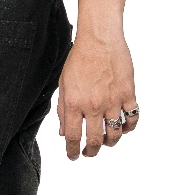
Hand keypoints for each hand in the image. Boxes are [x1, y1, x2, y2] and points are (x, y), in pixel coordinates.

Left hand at [57, 32, 138, 159]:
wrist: (99, 39)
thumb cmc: (79, 58)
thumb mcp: (63, 85)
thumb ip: (62, 110)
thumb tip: (63, 132)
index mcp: (73, 103)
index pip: (73, 137)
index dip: (72, 151)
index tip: (73, 156)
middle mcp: (92, 105)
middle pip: (94, 140)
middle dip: (91, 151)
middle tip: (89, 152)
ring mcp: (112, 100)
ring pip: (114, 133)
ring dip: (110, 142)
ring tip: (106, 141)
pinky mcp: (128, 93)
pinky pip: (132, 118)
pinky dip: (128, 127)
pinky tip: (123, 128)